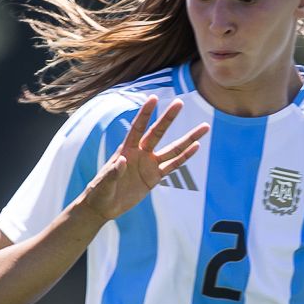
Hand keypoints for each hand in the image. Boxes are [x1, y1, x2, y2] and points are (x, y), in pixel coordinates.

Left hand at [78, 99, 207, 220]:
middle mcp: (140, 153)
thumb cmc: (100, 192)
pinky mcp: (155, 177)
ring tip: (204, 127)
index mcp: (126, 150)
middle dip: (168, 118)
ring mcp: (149, 164)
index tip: (154, 97)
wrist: (104, 206)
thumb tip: (123, 161)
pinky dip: (185, 157)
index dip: (145, 114)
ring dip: (188, 139)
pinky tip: (196, 146)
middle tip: (179, 102)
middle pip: (157, 133)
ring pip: (172, 149)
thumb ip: (113, 172)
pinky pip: (172, 165)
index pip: (137, 128)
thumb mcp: (103, 184)